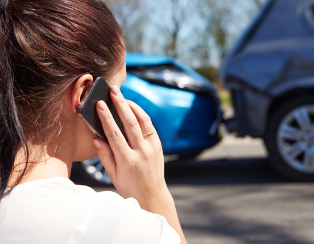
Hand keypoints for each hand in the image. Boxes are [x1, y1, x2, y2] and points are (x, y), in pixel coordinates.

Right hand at [92, 86, 168, 205]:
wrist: (152, 194)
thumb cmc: (129, 186)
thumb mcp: (113, 175)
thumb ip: (104, 156)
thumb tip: (96, 137)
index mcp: (127, 160)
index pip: (114, 134)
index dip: (106, 117)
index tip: (100, 104)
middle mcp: (141, 152)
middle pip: (130, 122)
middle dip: (120, 104)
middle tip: (114, 90)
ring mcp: (152, 148)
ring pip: (143, 121)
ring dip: (132, 106)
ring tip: (123, 96)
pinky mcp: (158, 146)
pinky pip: (150, 126)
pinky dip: (142, 115)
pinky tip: (133, 108)